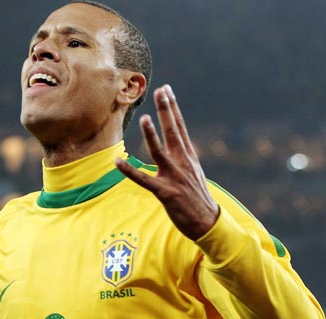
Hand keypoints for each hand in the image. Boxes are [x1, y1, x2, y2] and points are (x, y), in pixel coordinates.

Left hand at [116, 84, 218, 240]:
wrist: (207, 221)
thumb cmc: (197, 196)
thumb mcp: (193, 171)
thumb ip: (183, 156)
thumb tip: (177, 141)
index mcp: (188, 156)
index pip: (179, 127)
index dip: (172, 108)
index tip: (166, 90)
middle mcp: (182, 163)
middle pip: (172, 132)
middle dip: (166, 111)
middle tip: (160, 91)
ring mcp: (174, 177)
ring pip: (159, 152)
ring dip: (151, 135)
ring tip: (144, 118)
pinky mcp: (165, 192)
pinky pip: (143, 180)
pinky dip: (130, 171)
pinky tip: (118, 162)